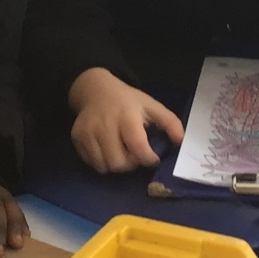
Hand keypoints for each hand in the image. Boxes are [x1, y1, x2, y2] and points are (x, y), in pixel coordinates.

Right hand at [68, 67, 183, 173]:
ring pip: (104, 167)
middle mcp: (105, 125)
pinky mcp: (77, 138)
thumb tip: (181, 142)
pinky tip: (108, 150)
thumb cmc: (127, 101)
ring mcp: (88, 132)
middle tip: (135, 155)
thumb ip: (170, 122)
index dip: (148, 159)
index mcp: (127, 116)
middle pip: (119, 163)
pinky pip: (92, 164)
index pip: (137, 147)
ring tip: (122, 153)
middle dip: (131, 164)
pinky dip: (102, 163)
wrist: (95, 90)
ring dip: (117, 166)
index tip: (153, 158)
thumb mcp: (152, 105)